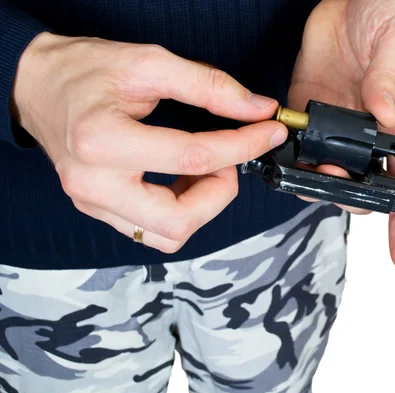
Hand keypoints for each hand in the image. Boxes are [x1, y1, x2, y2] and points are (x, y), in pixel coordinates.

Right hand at [12, 32, 286, 252]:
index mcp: (103, 142)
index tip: (269, 132)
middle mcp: (94, 184)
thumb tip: (256, 109)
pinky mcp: (98, 210)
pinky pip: (151, 231)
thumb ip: (208, 86)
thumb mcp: (149, 63)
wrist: (35, 84)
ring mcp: (94, 204)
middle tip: (228, 160)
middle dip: (220, 193)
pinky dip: (181, 211)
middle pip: (179, 221)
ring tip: (205, 169)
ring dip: (201, 207)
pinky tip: (183, 180)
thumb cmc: (83, 70)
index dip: (243, 146)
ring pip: (167, 236)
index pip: (192, 158)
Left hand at [289, 0, 394, 268]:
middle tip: (338, 185)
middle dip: (349, 200)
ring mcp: (334, 126)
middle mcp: (366, 135)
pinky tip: (280, 154)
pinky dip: (286, 156)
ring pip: (324, 173)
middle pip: (360, 186)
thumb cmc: (387, 17)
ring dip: (315, 183)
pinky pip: (295, 146)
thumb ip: (390, 81)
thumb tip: (382, 118)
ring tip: (310, 170)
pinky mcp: (304, 112)